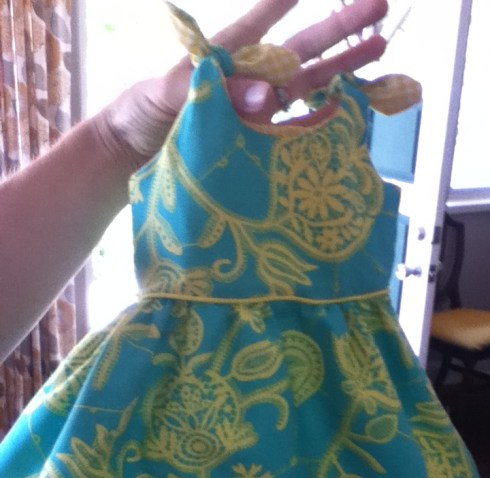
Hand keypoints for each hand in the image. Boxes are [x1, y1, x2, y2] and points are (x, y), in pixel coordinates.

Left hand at [98, 0, 387, 167]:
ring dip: (344, 66)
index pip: (260, 24)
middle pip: (300, 51)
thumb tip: (269, 95)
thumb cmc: (141, 114)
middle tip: (379, 4)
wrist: (133, 157)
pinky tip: (353, 105)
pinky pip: (298, 129)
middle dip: (338, 29)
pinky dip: (325, 119)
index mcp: (225, 57)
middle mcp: (249, 81)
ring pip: (309, 85)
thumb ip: (215, 92)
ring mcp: (258, 111)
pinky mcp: (261, 141)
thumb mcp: (169, 96)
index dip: (282, 3)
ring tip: (380, 44)